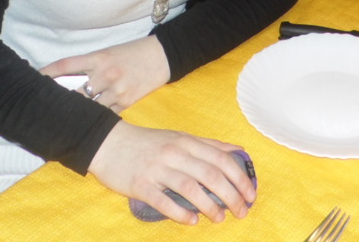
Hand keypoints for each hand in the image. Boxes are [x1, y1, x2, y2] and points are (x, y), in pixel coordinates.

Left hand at [39, 35, 169, 111]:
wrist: (162, 55)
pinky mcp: (126, 102)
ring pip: (90, 107)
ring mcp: (116, 90)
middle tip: (46, 111)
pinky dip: (97, 119)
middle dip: (62, 102)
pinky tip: (87, 127)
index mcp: (99, 57)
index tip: (35, 78)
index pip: (67, 65)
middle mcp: (105, 74)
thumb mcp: (109, 52)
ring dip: (78, 114)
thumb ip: (91, 65)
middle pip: (76, 93)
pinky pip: (106, 114)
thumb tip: (68, 79)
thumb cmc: (132, 52)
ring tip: (63, 123)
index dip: (48, 72)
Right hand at [88, 123, 254, 224]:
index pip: (221, 158)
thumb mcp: (179, 137)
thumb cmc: (148, 143)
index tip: (251, 194)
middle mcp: (175, 153)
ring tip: (218, 218)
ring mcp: (157, 168)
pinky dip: (179, 212)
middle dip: (231, 195)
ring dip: (209, 206)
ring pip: (190, 187)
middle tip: (241, 212)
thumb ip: (208, 145)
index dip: (240, 177)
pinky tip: (191, 221)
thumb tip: (238, 151)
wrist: (108, 143)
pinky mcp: (140, 184)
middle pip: (211, 174)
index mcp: (187, 142)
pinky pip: (162, 201)